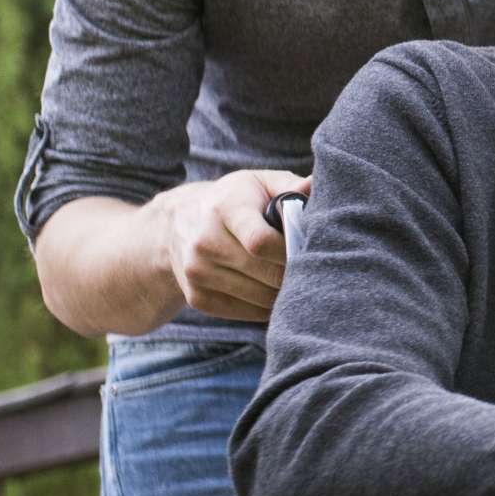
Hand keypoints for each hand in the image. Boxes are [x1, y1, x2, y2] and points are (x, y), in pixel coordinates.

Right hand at [146, 169, 306, 321]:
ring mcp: (198, 273)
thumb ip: (290, 187)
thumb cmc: (234, 200)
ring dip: (283, 292)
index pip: (261, 241)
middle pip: (265, 273)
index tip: (305, 246)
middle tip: (310, 266)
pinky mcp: (198, 298)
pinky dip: (267, 306)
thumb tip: (317, 184)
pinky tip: (272, 288)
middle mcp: (205, 243)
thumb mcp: (258, 183)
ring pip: (260, 297)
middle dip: (293, 273)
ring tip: (293, 277)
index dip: (291, 249)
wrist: (177, 223)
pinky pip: (248, 312)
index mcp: (225, 210)